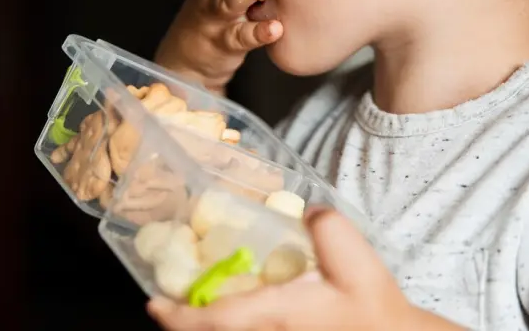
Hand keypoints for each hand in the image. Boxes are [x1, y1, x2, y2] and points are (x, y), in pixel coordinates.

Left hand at [147, 207, 453, 330]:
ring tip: (196, 305)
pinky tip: (238, 314)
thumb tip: (307, 210)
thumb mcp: (357, 260)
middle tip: (168, 301)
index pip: (209, 323)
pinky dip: (225, 329)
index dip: (175, 316)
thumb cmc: (375, 312)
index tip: (153, 303)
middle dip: (181, 324)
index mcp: (273, 317)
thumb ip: (328, 227)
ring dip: (204, 327)